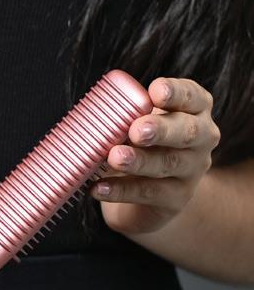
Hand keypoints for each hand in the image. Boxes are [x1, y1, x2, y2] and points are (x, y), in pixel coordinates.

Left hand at [94, 77, 220, 234]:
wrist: (153, 194)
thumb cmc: (142, 144)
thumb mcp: (137, 123)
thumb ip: (124, 115)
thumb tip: (88, 115)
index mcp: (193, 111)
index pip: (192, 97)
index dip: (176, 93)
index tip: (155, 91)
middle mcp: (201, 138)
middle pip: (187, 132)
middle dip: (161, 130)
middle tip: (136, 130)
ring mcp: (191, 170)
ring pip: (167, 163)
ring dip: (139, 161)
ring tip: (114, 158)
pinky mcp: (176, 198)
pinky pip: (148, 193)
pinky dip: (121, 190)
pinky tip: (99, 188)